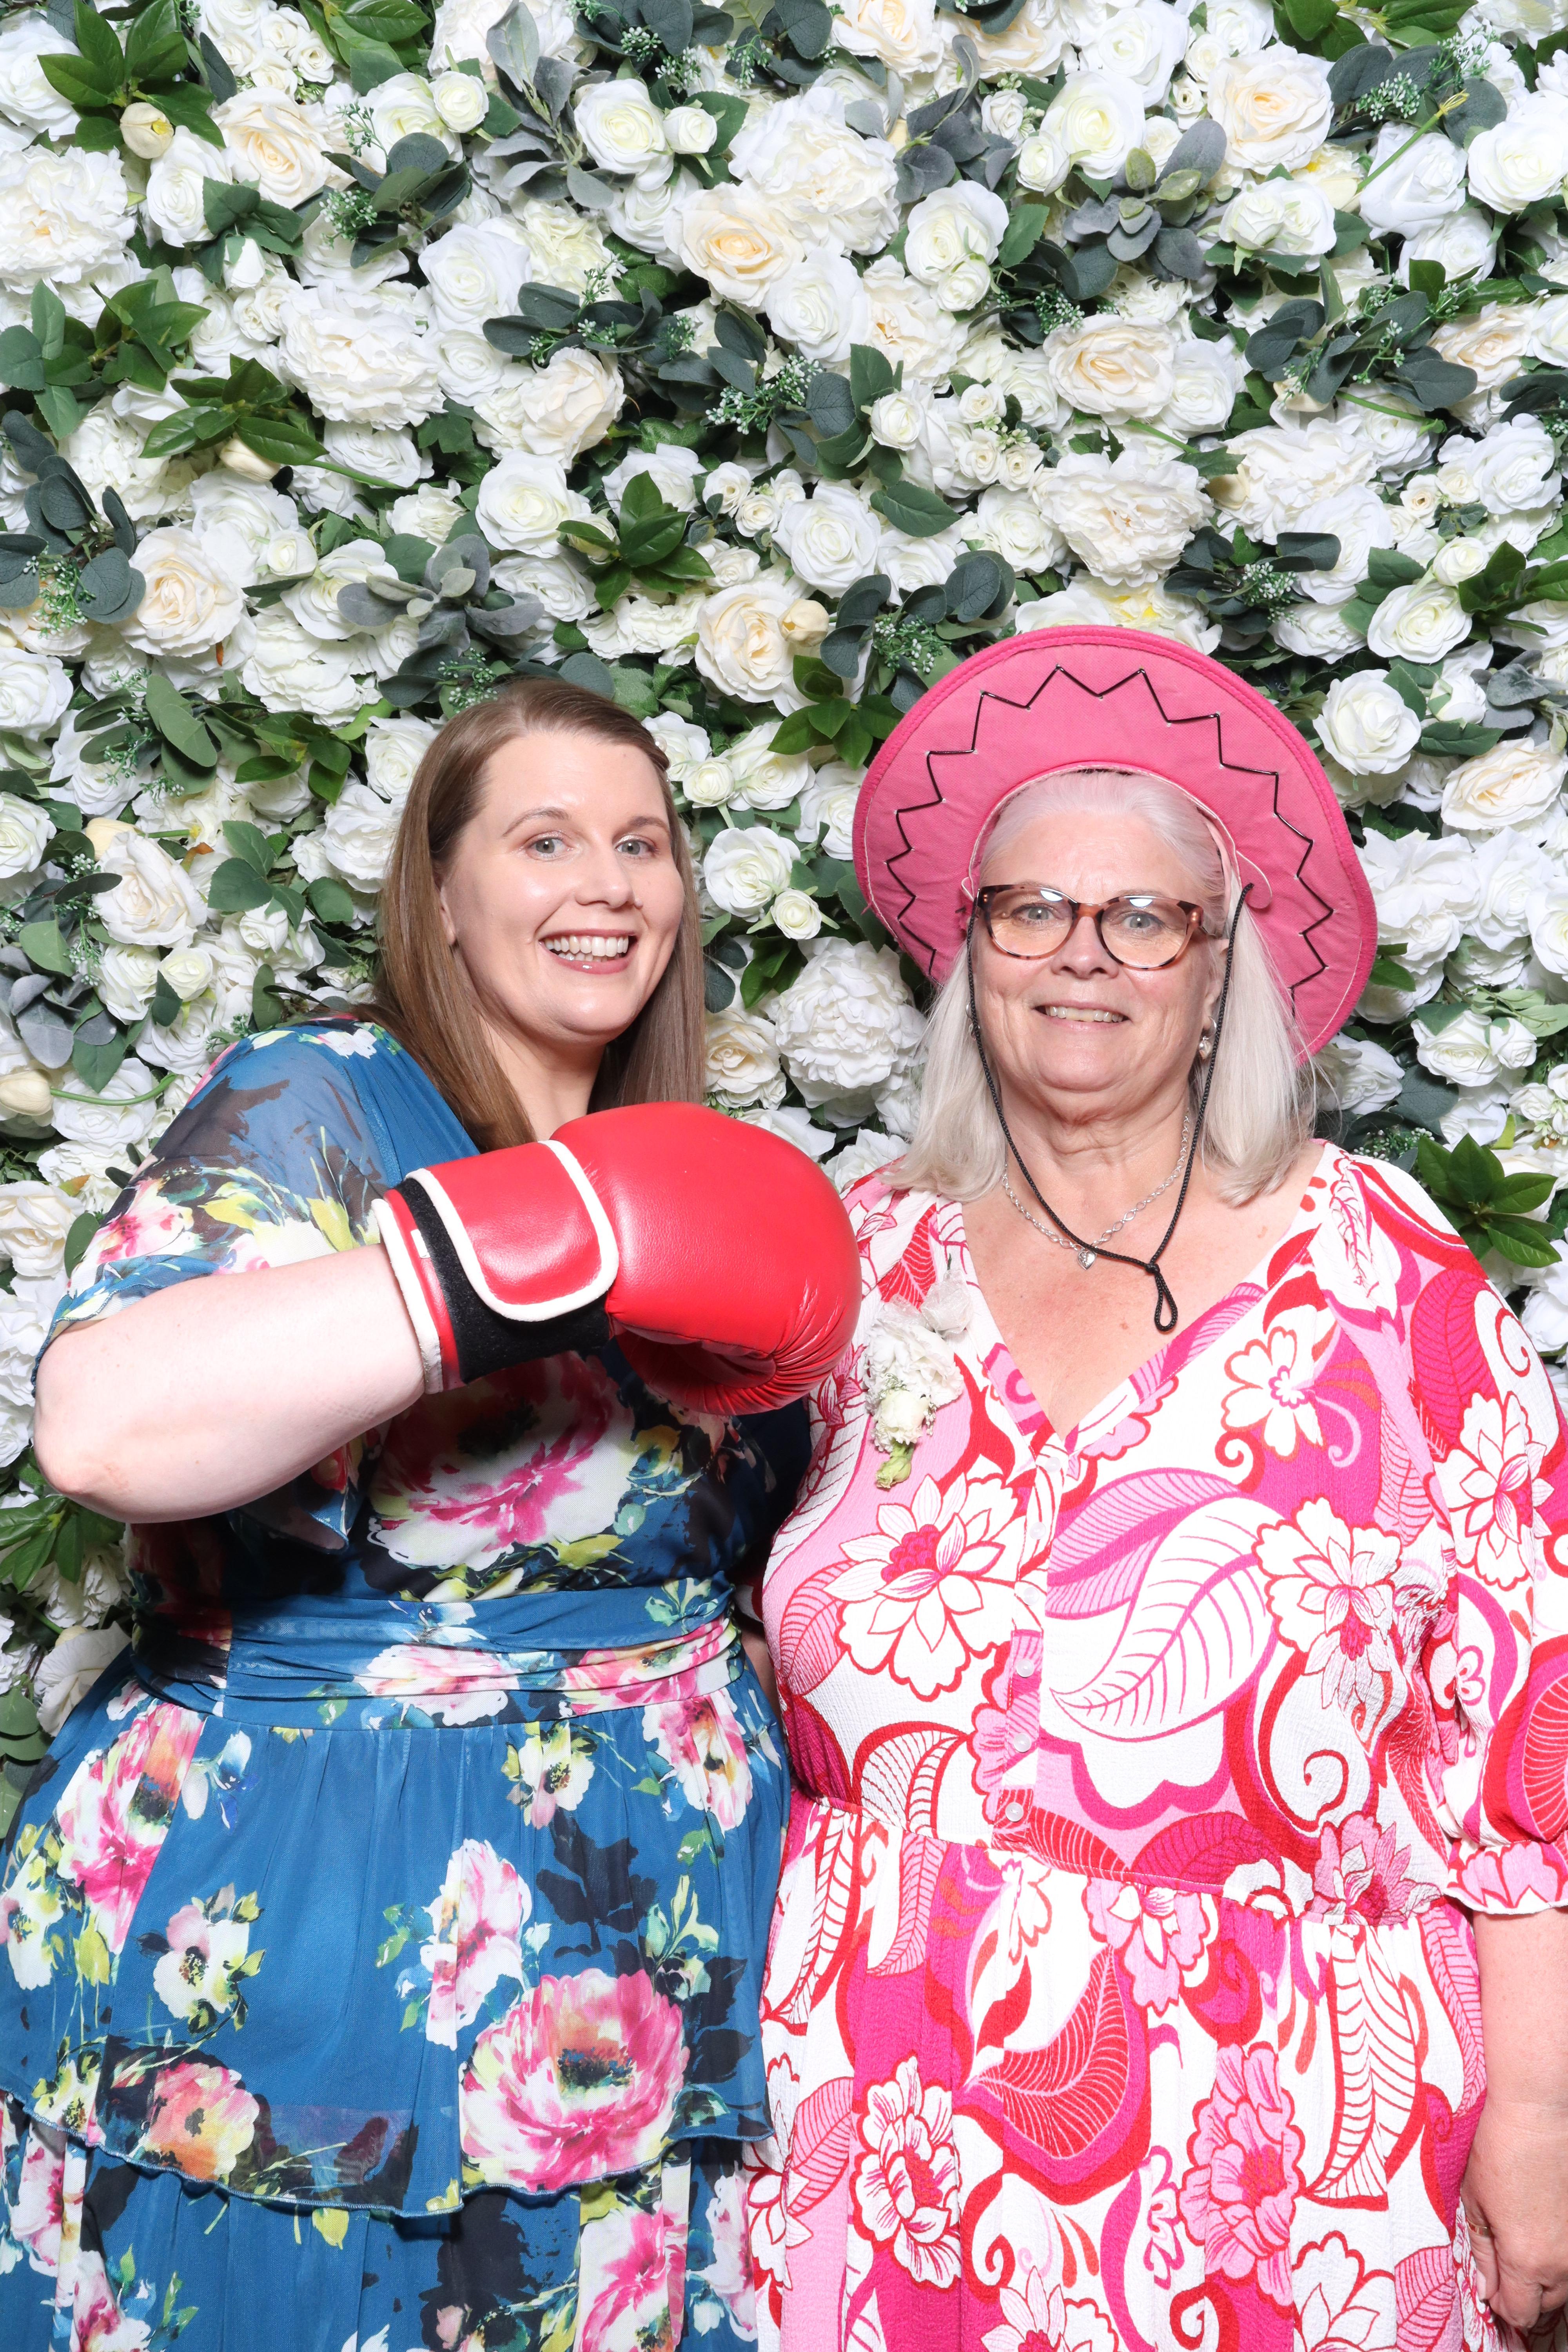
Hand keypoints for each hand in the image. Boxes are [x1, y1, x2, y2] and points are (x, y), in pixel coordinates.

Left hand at [1461, 2096, 1567, 2330]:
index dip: (1499, 2304)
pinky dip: (1559, 2255)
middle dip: (1522, 2292)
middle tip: (1502, 2264)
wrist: (1537, 2114)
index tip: (1488, 2286)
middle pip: (1545, 2304)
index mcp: (1526, 2261)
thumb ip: (1483, 2255)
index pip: (1518, 2313)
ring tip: (1523, 2243)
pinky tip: (1543, 2228)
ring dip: (1543, 2277)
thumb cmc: (1497, 2151)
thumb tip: (1485, 2290)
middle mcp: (1561, 2263)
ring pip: (1564, 2285)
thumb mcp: (1475, 2204)